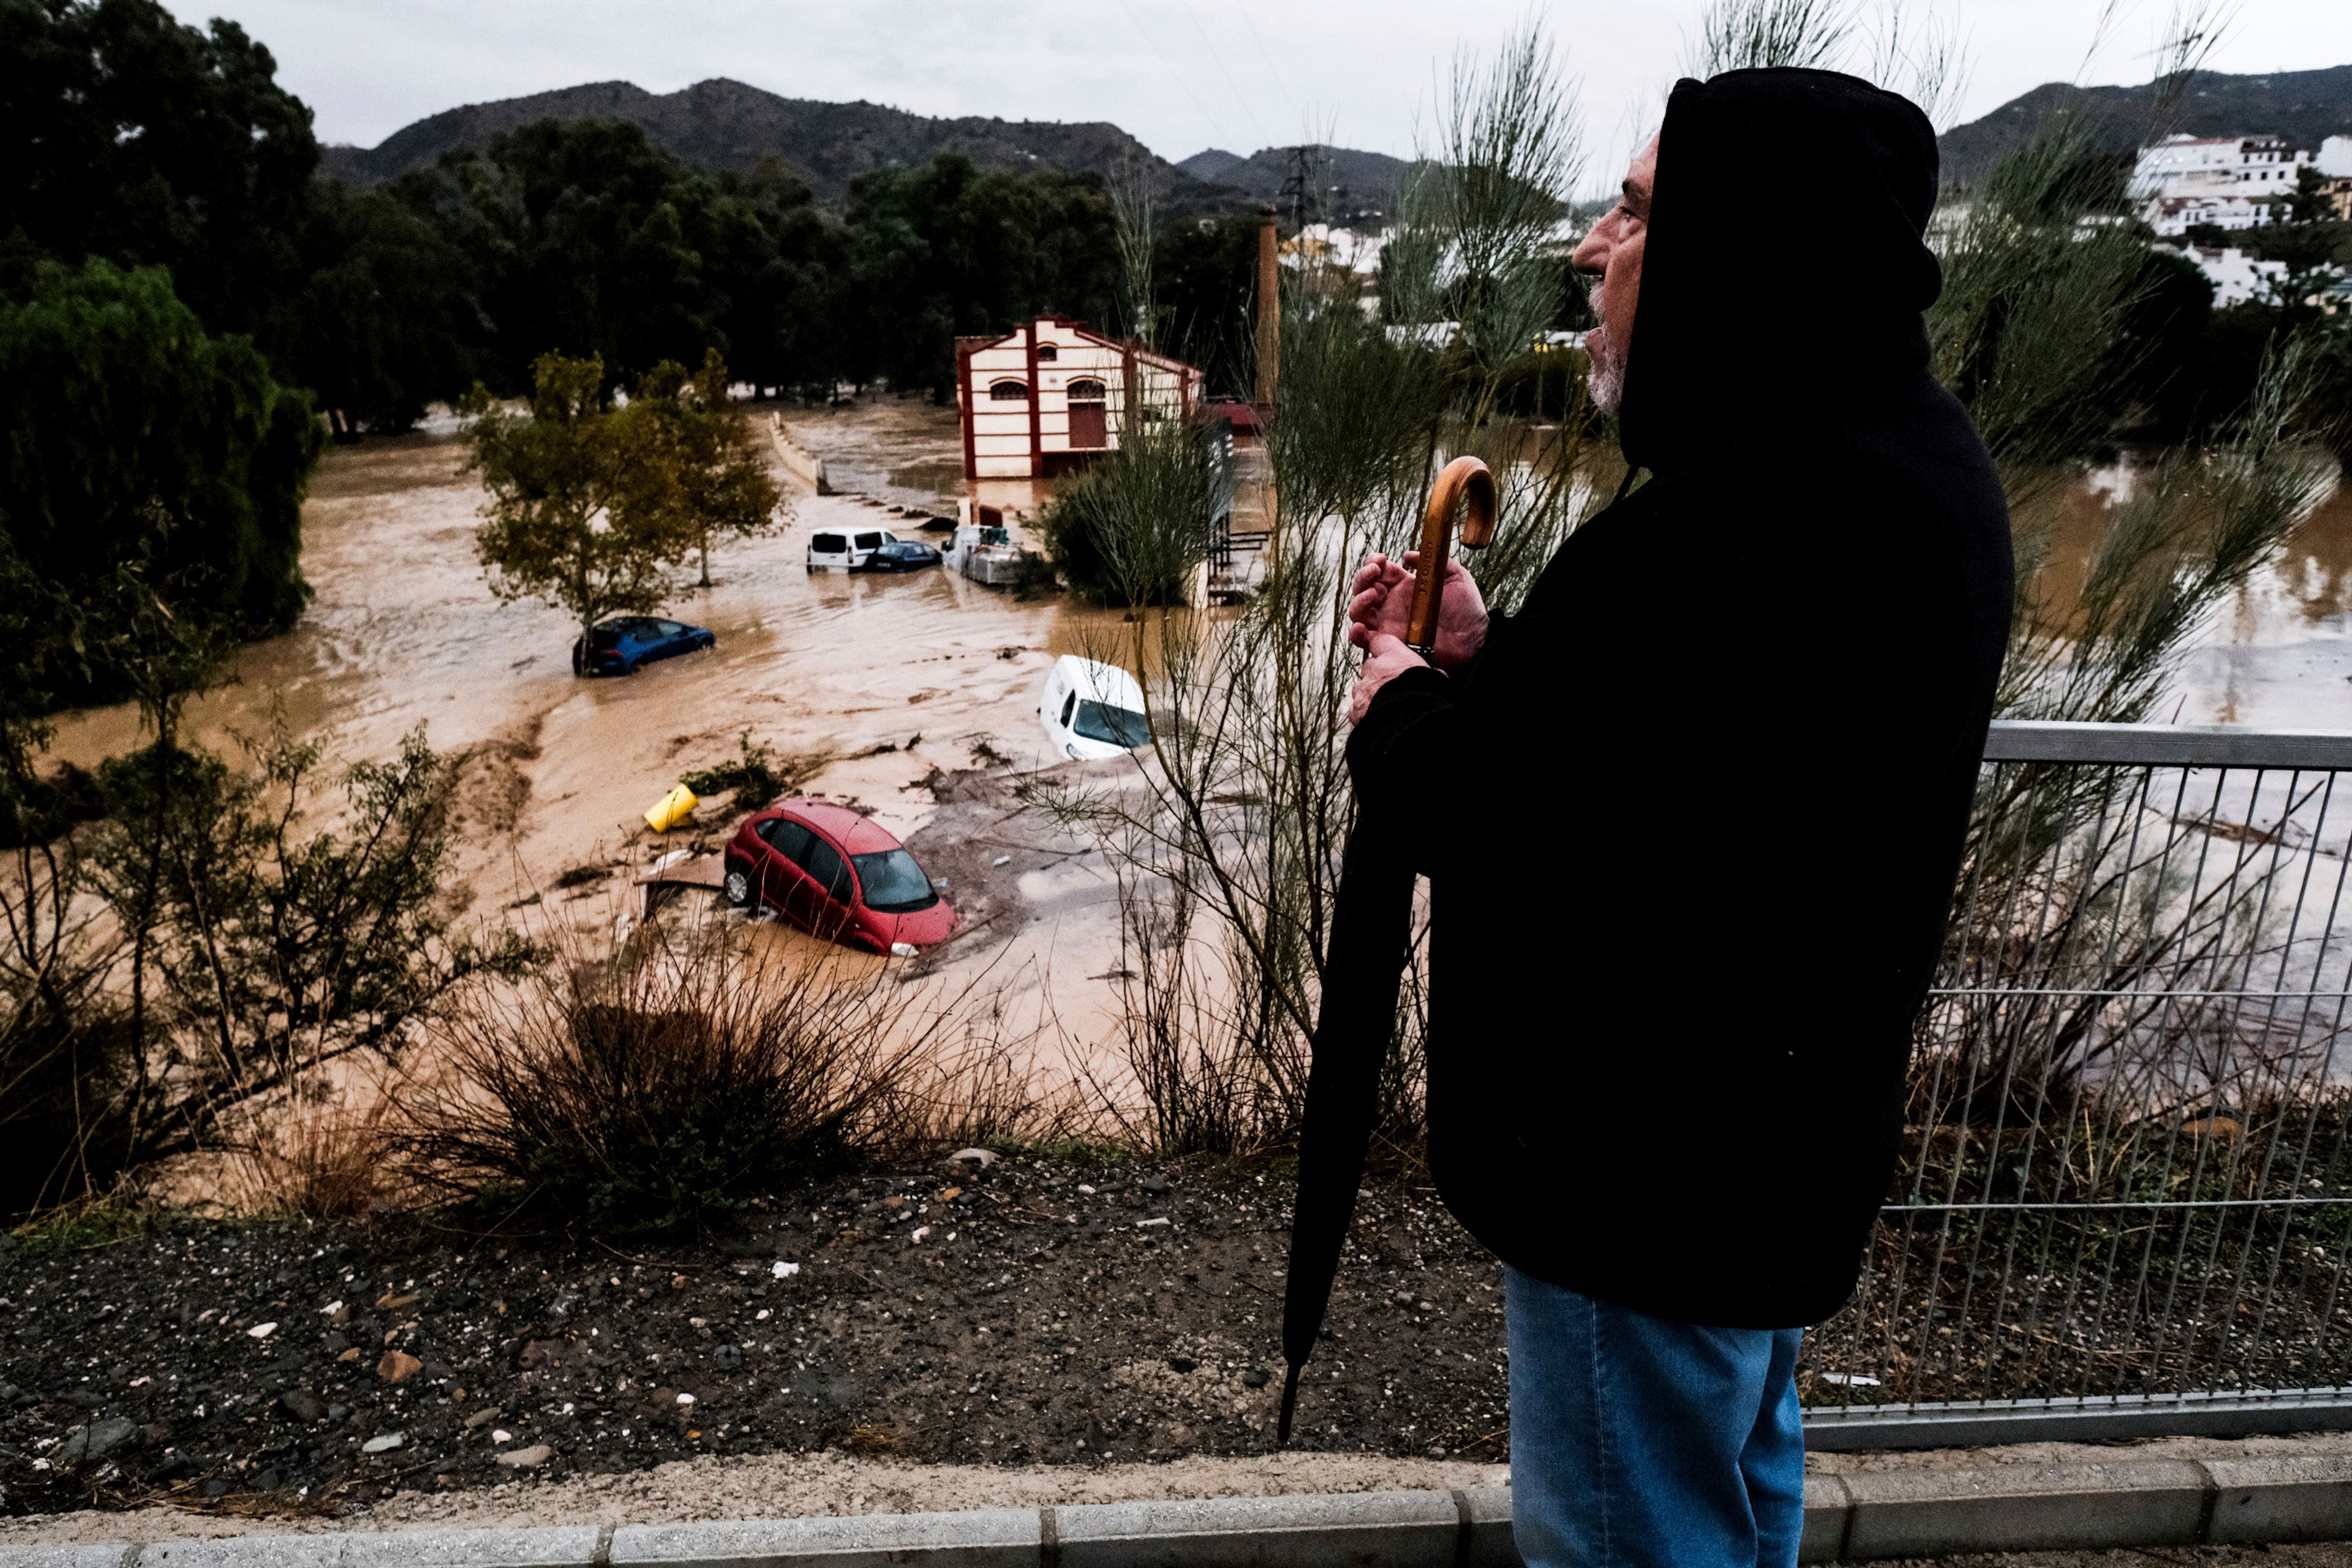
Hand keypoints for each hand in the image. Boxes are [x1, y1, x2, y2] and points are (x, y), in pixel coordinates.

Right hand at [1346, 550, 1488, 672]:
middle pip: (1363, 588)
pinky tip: (1361, 627)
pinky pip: (1363, 639)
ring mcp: (1388, 624)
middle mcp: (1392, 604)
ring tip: (1372, 595)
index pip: (1380, 571)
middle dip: (1363, 577)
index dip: (1374, 562)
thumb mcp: (1456, 577)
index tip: (1381, 559)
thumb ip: (1434, 562)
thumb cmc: (1467, 609)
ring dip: (1359, 600)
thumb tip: (1408, 555)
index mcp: (1404, 586)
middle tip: (1375, 572)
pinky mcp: (1388, 643)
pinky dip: (1356, 633)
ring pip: (1358, 611)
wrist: (1474, 641)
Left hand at [1348, 633, 1427, 723]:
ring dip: (1370, 694)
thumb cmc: (1426, 700)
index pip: (1380, 641)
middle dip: (1377, 674)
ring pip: (1361, 688)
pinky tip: (1377, 720)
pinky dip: (1364, 713)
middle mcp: (1375, 670)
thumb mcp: (1435, 680)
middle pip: (1369, 666)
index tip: (1378, 646)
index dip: (1379, 644)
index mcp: (1395, 657)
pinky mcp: (1356, 711)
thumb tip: (1438, 675)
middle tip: (1392, 685)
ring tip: (1386, 706)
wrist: (1410, 726)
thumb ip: (1431, 674)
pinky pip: (1357, 709)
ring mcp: (1363, 691)